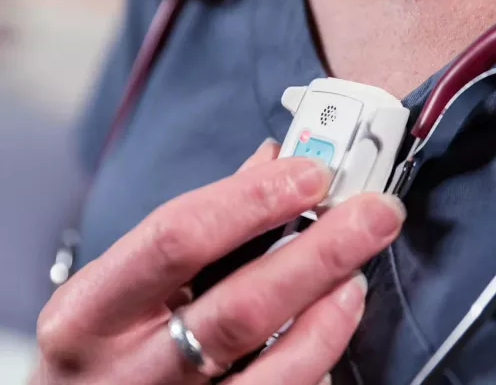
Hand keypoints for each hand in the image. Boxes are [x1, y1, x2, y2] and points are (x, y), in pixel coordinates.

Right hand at [32, 139, 405, 384]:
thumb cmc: (103, 342)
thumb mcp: (124, 284)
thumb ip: (200, 223)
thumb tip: (271, 165)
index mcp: (88, 311)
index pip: (178, 239)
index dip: (252, 201)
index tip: (312, 174)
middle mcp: (124, 369)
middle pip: (239, 306)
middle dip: (318, 252)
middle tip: (374, 215)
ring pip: (270, 367)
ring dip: (329, 312)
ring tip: (358, 272)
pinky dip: (316, 359)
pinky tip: (333, 326)